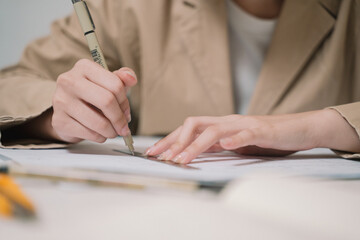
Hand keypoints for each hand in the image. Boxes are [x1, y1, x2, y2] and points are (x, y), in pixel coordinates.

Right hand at [51, 59, 136, 142]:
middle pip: (106, 101)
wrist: (67, 112)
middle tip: (124, 128)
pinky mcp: (59, 120)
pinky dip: (99, 137)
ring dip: (111, 132)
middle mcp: (69, 81)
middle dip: (120, 119)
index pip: (115, 85)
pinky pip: (89, 133)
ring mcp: (61, 101)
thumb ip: (122, 79)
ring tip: (112, 132)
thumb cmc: (92, 96)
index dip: (125, 103)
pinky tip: (99, 134)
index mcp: (84, 67)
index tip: (127, 113)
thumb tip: (132, 78)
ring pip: (98, 122)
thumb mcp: (107, 83)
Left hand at [145, 110, 359, 163]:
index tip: (153, 152)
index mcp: (220, 125)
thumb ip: (215, 145)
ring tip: (182, 159)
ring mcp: (243, 125)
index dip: (169, 140)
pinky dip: (234, 139)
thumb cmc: (265, 138)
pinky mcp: (261, 131)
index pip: (189, 129)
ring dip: (195, 145)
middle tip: (162, 157)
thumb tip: (192, 152)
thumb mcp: (234, 142)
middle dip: (175, 141)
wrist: (296, 129)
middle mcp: (227, 121)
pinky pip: (245, 134)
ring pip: (214, 131)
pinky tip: (225, 145)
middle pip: (194, 124)